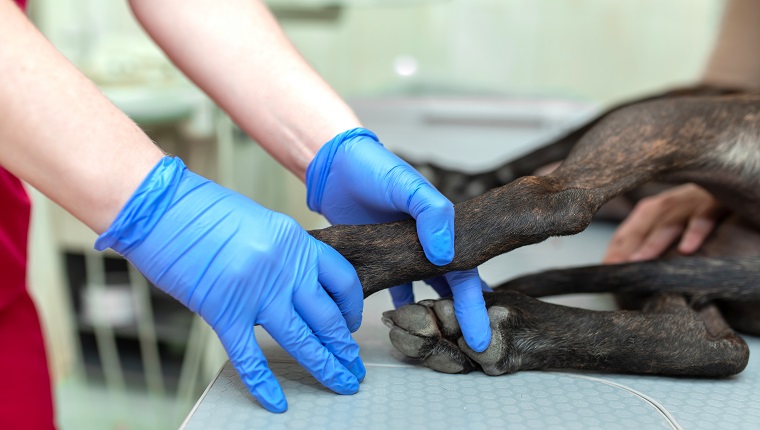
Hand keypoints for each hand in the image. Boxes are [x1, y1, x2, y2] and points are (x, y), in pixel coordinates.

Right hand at [96, 157, 364, 412]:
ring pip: (301, 340)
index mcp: (295, 241)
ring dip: (325, 366)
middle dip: (344, 348)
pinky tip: (277, 401)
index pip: (341, 279)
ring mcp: (255, 291)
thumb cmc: (200, 210)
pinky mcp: (223, 311)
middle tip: (355, 367)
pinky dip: (264, 383)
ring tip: (342, 383)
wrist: (158, 206)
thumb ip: (280, 256)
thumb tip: (291, 288)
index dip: (351, 307)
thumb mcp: (258, 224)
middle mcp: (284, 268)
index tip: (351, 324)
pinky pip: (250, 356)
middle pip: (327, 317)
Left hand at [306, 128, 490, 351]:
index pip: (464, 272)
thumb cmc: (374, 168)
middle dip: (457, 317)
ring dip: (427, 313)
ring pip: (419, 290)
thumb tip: (442, 255)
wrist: (333, 165)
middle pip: (447, 287)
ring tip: (433, 341)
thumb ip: (431, 213)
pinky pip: (387, 285)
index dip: (473, 305)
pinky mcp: (372, 256)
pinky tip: (392, 322)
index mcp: (440, 226)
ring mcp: (398, 251)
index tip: (480, 339)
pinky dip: (392, 303)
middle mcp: (423, 242)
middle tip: (466, 350)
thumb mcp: (407, 185)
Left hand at [603, 184, 725, 263]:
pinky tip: (687, 248)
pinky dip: (697, 229)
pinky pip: (709, 213)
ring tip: (638, 261)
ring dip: (654, 240)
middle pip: (649, 216)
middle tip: (613, 266)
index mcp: (673, 201)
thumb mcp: (694, 217)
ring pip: (672, 216)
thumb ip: (672, 233)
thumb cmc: (722, 206)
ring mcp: (703, 195)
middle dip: (628, 241)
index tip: (606, 265)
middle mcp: (683, 196)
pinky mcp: (726, 199)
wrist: (749, 183)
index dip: (620, 240)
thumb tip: (644, 262)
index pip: (639, 218)